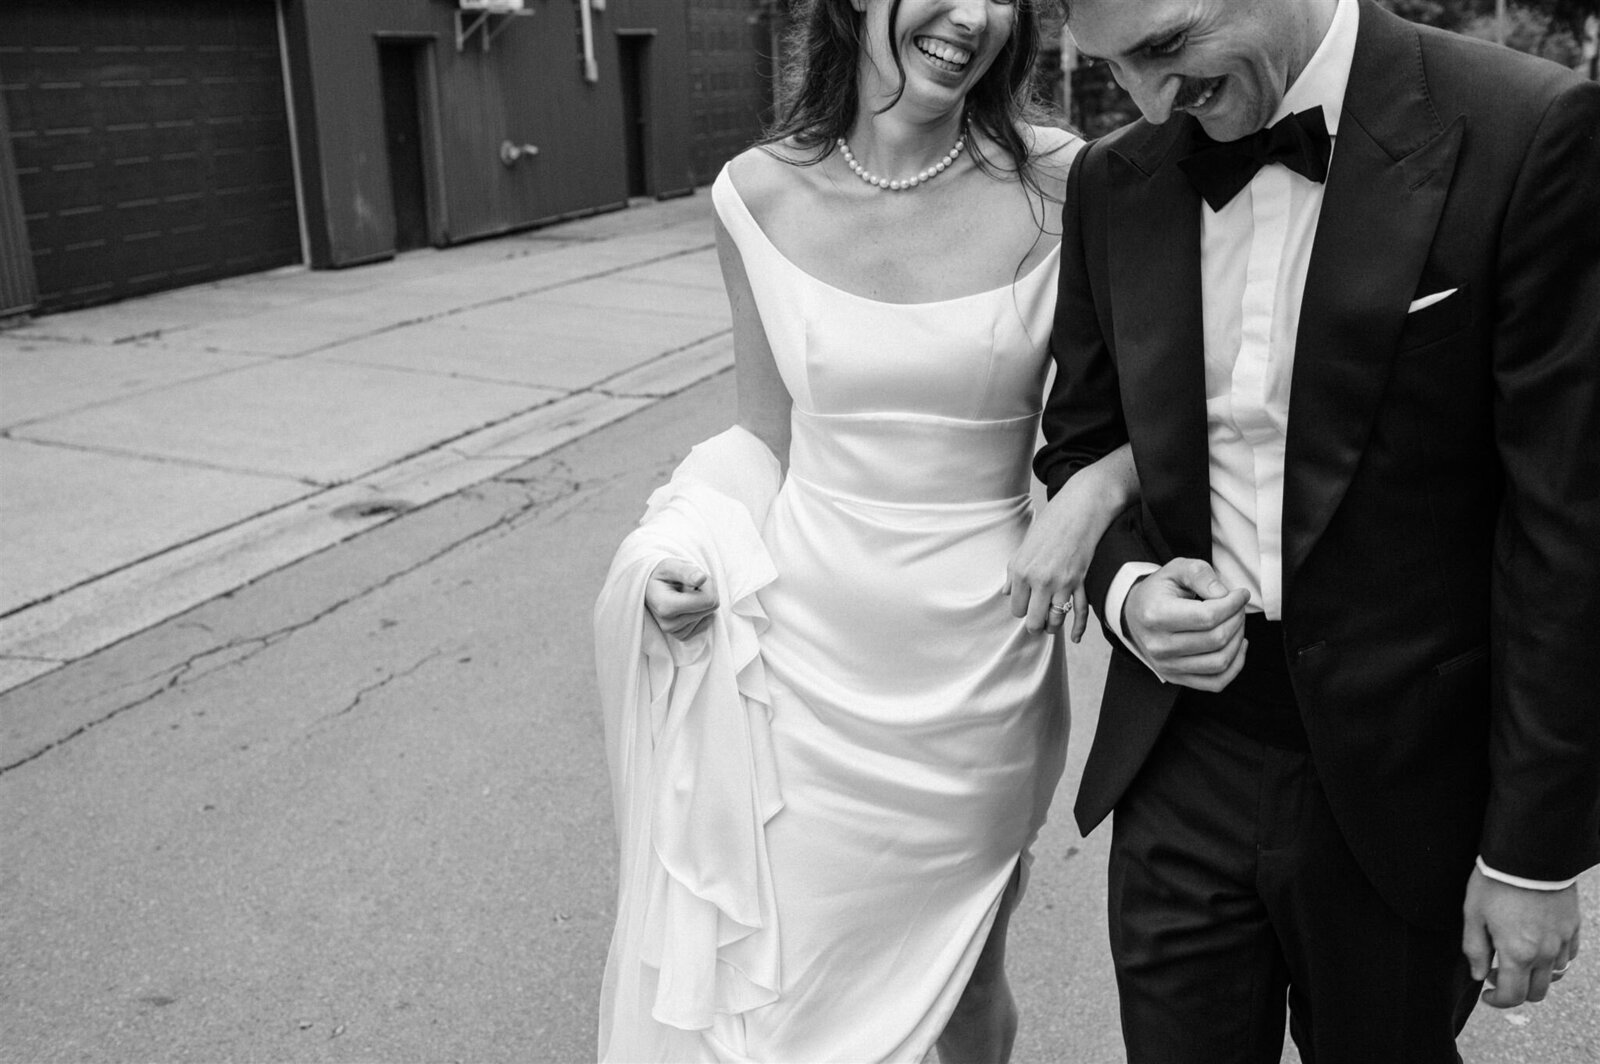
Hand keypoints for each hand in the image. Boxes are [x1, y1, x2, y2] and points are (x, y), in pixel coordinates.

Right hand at [643, 559, 717, 640]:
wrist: (650, 587)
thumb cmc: (662, 574)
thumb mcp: (670, 566)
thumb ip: (686, 571)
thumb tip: (701, 578)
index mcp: (665, 606)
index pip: (707, 600)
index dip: (708, 584)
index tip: (695, 577)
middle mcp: (669, 624)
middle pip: (711, 606)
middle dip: (706, 590)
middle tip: (690, 584)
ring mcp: (675, 632)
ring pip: (710, 614)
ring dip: (703, 600)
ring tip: (686, 593)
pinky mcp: (682, 635)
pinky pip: (706, 623)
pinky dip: (701, 611)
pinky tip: (688, 604)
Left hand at [1003, 487, 1099, 640]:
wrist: (1080, 509)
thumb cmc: (1050, 525)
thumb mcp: (1024, 547)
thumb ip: (1013, 573)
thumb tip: (1006, 593)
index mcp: (1021, 571)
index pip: (1016, 608)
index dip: (1021, 609)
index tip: (1026, 605)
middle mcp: (1039, 580)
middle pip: (1033, 620)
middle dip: (1035, 623)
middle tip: (1037, 619)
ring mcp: (1061, 582)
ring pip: (1055, 620)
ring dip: (1052, 625)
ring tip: (1051, 624)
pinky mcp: (1081, 581)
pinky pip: (1080, 612)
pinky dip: (1077, 628)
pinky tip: (1074, 638)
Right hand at [1122, 558, 1249, 690]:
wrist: (1135, 614)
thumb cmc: (1159, 591)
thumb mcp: (1176, 569)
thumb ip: (1200, 574)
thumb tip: (1223, 594)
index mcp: (1155, 615)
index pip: (1207, 616)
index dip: (1233, 604)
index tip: (1240, 594)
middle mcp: (1158, 645)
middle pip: (1216, 639)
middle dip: (1237, 619)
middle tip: (1238, 607)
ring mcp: (1167, 665)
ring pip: (1220, 662)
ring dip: (1238, 640)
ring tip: (1236, 623)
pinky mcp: (1176, 677)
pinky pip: (1216, 682)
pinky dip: (1235, 666)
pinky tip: (1237, 646)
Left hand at [1462, 867, 1580, 1007]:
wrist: (1528, 855)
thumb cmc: (1495, 882)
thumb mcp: (1473, 914)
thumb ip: (1475, 949)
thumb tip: (1479, 975)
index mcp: (1518, 953)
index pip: (1513, 996)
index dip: (1498, 1001)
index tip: (1487, 993)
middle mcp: (1545, 953)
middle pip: (1537, 992)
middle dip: (1516, 991)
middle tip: (1498, 972)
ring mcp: (1562, 941)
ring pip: (1555, 976)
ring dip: (1536, 976)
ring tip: (1518, 958)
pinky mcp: (1573, 927)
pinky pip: (1568, 956)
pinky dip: (1554, 960)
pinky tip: (1538, 945)